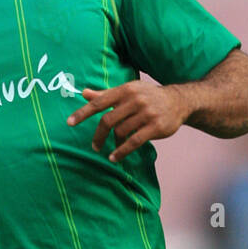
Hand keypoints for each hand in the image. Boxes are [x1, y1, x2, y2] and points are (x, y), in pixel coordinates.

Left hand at [67, 81, 186, 162]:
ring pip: (121, 132)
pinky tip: (114, 158)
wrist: (178, 101)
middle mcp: (135, 100)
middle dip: (98, 135)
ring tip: (114, 148)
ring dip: (114, 143)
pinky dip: (122, 152)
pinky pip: (133, 142)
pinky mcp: (155, 127)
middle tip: (94, 146)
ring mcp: (146, 114)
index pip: (100, 102)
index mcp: (125, 90)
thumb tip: (84, 93)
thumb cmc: (148, 96)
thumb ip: (106, 94)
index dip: (83, 113)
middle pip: (108, 120)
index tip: (69, 123)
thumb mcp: (128, 91)